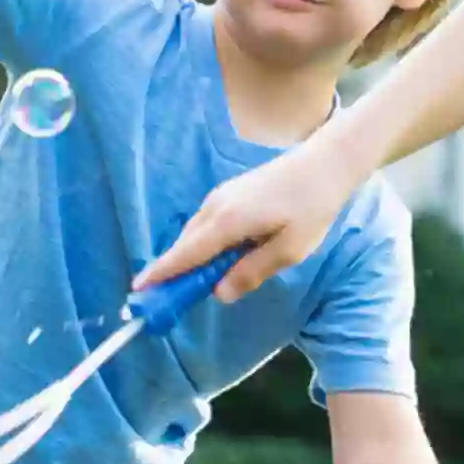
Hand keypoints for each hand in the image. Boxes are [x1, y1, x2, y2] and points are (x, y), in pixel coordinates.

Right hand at [135, 143, 366, 303]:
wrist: (325, 163)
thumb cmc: (311, 207)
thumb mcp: (289, 250)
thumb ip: (252, 272)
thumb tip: (219, 293)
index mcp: (227, 222)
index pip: (185, 254)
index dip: (161, 274)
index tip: (138, 291)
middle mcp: (216, 206)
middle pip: (185, 245)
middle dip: (172, 272)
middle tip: (164, 301)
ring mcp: (221, 196)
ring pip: (195, 234)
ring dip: (190, 259)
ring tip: (190, 285)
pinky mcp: (229, 193)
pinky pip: (206, 225)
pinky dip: (202, 244)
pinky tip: (216, 259)